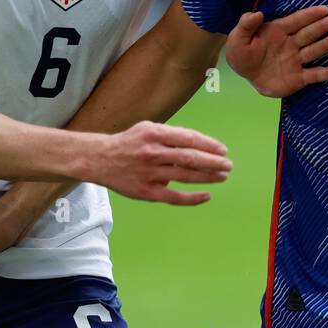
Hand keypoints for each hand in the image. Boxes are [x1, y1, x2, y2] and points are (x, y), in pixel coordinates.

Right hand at [91, 121, 232, 201]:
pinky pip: (174, 197)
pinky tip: (207, 196)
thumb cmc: (130, 143)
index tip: (223, 150)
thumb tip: (200, 147)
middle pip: (190, 158)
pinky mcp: (145, 192)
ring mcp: (148, 173)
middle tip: (228, 165)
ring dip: (207, 177)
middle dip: (213, 162)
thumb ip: (172, 136)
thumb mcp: (148, 129)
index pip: (188, 138)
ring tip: (222, 176)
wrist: (99, 159)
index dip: (208, 145)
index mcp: (154, 134)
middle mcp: (152, 153)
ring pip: (185, 176)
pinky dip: (192, 198)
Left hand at [226, 5, 327, 96]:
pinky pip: (317, 74)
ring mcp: (297, 60)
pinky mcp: (299, 78)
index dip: (309, 15)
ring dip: (327, 44)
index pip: (296, 21)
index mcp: (279, 31)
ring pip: (314, 51)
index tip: (324, 9)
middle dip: (323, 26)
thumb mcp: (237, 37)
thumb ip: (247, 25)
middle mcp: (292, 44)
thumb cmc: (242, 52)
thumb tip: (256, 13)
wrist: (244, 75)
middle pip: (309, 34)